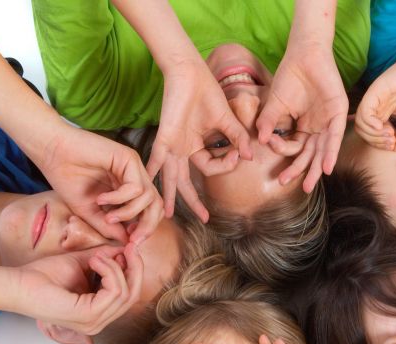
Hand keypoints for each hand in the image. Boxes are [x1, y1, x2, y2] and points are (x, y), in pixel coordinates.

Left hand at [11, 243, 142, 334]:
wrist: (19, 282)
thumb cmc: (43, 276)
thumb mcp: (82, 263)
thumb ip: (105, 259)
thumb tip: (126, 249)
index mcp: (97, 313)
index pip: (130, 295)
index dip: (133, 270)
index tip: (128, 248)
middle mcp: (97, 323)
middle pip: (133, 296)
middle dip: (135, 268)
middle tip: (129, 247)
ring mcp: (93, 322)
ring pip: (125, 292)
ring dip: (115, 266)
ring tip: (96, 256)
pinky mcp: (87, 316)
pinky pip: (114, 291)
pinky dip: (108, 270)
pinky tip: (94, 261)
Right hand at [37, 125, 161, 244]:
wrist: (51, 153)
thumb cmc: (67, 179)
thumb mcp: (89, 211)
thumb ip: (108, 226)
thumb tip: (127, 241)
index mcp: (128, 188)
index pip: (150, 211)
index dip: (145, 229)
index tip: (130, 244)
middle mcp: (135, 176)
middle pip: (157, 205)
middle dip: (147, 226)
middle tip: (133, 240)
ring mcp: (133, 166)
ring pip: (150, 197)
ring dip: (129, 213)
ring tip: (107, 216)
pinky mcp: (129, 158)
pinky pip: (136, 187)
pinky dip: (119, 198)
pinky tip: (101, 199)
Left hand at [149, 59, 252, 220]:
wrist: (190, 73)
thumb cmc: (207, 92)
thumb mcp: (226, 120)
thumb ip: (237, 138)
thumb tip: (251, 156)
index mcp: (197, 145)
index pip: (211, 167)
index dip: (227, 164)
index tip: (239, 154)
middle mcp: (183, 149)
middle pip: (186, 182)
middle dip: (194, 201)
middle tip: (204, 218)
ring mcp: (172, 145)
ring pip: (170, 177)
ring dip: (169, 196)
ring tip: (165, 214)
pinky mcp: (165, 137)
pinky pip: (155, 158)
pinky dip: (150, 171)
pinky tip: (144, 184)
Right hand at [257, 40, 347, 191]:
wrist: (303, 55)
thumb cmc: (289, 77)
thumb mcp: (274, 105)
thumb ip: (268, 122)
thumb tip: (260, 140)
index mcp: (303, 127)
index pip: (295, 148)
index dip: (286, 155)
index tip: (275, 155)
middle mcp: (317, 128)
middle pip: (310, 154)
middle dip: (302, 171)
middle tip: (293, 186)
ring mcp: (328, 121)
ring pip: (323, 150)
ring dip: (316, 168)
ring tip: (308, 184)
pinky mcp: (338, 114)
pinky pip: (335, 137)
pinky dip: (330, 152)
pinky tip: (326, 167)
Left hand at [355, 54, 395, 151]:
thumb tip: (395, 149)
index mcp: (383, 114)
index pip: (372, 135)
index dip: (381, 145)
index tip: (394, 143)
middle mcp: (376, 108)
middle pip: (364, 133)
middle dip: (377, 143)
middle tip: (392, 141)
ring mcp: (373, 101)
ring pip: (361, 126)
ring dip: (374, 136)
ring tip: (390, 134)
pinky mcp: (374, 93)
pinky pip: (363, 114)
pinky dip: (370, 125)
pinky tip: (383, 127)